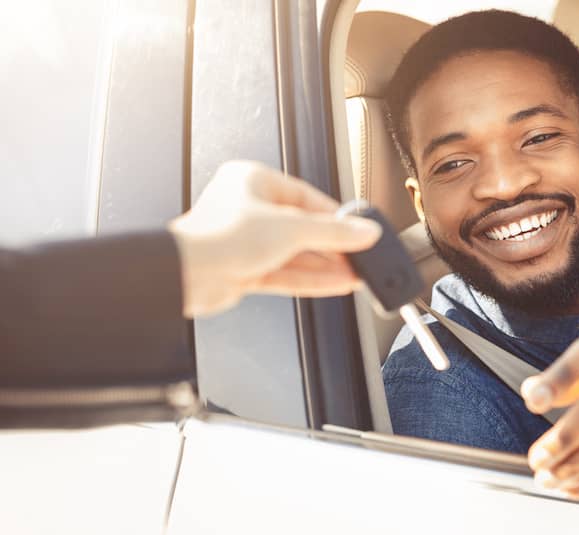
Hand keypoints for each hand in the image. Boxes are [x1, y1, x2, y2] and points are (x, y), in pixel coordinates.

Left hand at [169, 161, 381, 316]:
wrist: (185, 275)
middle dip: (332, 247)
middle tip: (360, 256)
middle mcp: (248, 209)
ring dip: (325, 266)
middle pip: (302, 228)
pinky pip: (285, 272)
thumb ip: (332, 232)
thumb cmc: (218, 238)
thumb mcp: (290, 229)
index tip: (359, 229)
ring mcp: (245, 241)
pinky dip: (311, 279)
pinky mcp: (244, 269)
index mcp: (253, 182)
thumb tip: (364, 231)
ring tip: (355, 274)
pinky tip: (336, 284)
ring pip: (295, 253)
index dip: (336, 216)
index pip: (306, 197)